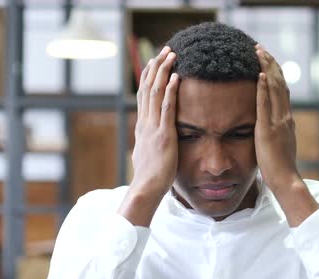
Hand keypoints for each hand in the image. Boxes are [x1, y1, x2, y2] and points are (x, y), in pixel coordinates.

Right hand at [118, 46, 179, 226]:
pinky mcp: (164, 135)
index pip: (143, 94)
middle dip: (156, 66)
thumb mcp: (148, 153)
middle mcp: (145, 122)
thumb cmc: (150, 175)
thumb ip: (149, 141)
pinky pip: (167, 108)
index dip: (148, 75)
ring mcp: (153, 127)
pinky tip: (176, 77)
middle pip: (147, 87)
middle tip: (165, 49)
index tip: (155, 61)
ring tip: (172, 55)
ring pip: (155, 92)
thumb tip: (150, 138)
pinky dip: (170, 91)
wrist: (147, 187)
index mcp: (142, 126)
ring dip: (163, 71)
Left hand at [254, 45, 300, 192]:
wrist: (286, 180)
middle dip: (270, 64)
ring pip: (274, 89)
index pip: (282, 90)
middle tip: (260, 48)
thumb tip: (270, 123)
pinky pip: (265, 105)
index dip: (275, 72)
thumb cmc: (280, 166)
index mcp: (287, 119)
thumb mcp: (280, 143)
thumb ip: (277, 130)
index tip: (266, 59)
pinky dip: (264, 88)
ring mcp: (278, 122)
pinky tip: (260, 74)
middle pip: (279, 83)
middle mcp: (285, 116)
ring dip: (266, 68)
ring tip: (258, 52)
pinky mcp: (268, 130)